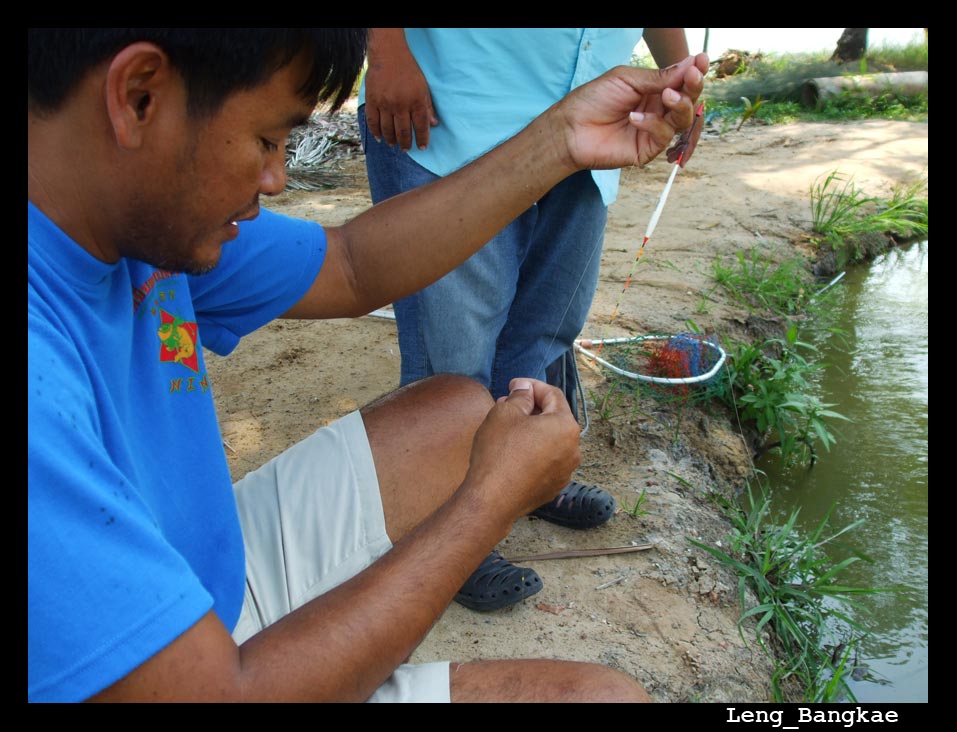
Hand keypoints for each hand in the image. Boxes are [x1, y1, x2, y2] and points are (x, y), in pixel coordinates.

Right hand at [364, 36, 437, 150]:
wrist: (388, 55)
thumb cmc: (409, 70)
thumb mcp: (423, 87)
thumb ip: (428, 106)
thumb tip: (434, 124)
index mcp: (415, 101)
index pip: (421, 126)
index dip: (422, 139)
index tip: (423, 147)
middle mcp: (400, 104)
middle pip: (403, 131)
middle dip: (406, 143)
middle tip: (406, 149)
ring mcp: (385, 103)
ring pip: (388, 129)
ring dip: (391, 140)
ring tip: (394, 144)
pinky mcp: (372, 100)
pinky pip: (373, 121)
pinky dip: (376, 132)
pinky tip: (380, 138)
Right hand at [465, 379, 580, 519]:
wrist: (492, 500)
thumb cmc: (498, 453)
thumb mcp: (505, 413)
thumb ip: (520, 396)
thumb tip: (525, 389)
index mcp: (566, 426)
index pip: (553, 395)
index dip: (532, 386)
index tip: (514, 384)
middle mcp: (573, 449)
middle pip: (554, 418)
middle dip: (531, 408)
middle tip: (507, 403)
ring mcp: (565, 471)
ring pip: (550, 440)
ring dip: (532, 429)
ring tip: (508, 426)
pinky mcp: (553, 487)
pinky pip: (546, 460)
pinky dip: (534, 450)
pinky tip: (513, 450)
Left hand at [550, 53, 708, 171]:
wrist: (571, 127)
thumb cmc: (594, 99)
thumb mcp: (627, 80)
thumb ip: (658, 76)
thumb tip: (690, 63)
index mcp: (655, 90)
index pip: (682, 82)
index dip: (694, 72)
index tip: (702, 60)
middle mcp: (658, 110)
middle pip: (688, 100)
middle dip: (692, 88)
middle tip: (690, 77)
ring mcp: (654, 130)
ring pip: (682, 119)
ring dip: (679, 105)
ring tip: (665, 96)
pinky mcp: (647, 150)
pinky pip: (663, 136)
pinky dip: (652, 124)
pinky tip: (634, 117)